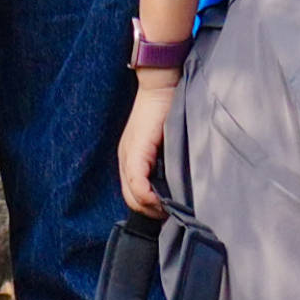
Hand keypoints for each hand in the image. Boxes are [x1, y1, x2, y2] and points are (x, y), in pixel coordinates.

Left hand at [119, 75, 174, 217]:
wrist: (161, 86)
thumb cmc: (167, 112)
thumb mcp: (164, 144)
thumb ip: (164, 165)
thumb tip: (175, 190)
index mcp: (130, 159)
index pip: (134, 197)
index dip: (150, 210)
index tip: (170, 214)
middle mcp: (125, 159)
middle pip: (132, 200)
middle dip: (152, 213)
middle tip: (172, 214)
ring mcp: (128, 154)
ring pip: (133, 195)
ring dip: (152, 206)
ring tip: (170, 208)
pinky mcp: (136, 149)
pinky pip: (137, 181)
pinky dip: (148, 194)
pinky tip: (162, 199)